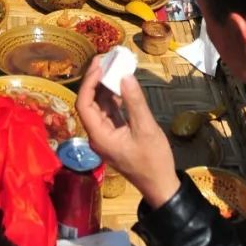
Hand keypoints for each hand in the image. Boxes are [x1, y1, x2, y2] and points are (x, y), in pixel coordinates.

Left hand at [75, 61, 179, 209]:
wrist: (161, 185)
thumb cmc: (153, 160)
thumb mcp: (146, 129)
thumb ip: (134, 102)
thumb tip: (125, 76)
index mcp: (99, 136)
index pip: (84, 104)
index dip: (89, 82)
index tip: (100, 65)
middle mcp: (97, 135)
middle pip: (89, 103)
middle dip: (95, 80)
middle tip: (105, 60)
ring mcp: (106, 136)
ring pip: (99, 106)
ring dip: (104, 87)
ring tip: (113, 67)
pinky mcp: (115, 135)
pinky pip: (109, 112)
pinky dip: (113, 98)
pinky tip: (121, 86)